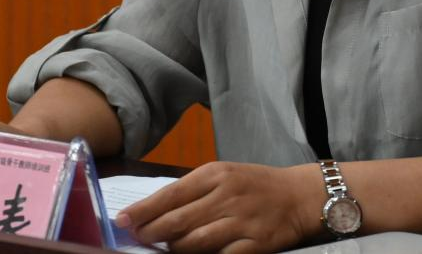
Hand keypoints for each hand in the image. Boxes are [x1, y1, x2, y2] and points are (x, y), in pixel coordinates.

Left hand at [116, 161, 319, 253]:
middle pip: (178, 220)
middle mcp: (226, 196)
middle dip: (151, 233)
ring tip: (163, 250)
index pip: (170, 194)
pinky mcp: (255, 245)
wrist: (299, 196)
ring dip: (173, 250)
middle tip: (136, 239)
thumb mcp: (224, 175)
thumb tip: (155, 213)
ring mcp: (241, 222)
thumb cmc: (255, 185)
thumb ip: (193, 191)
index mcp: (215, 174)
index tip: (122, 221)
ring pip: (194, 243)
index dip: (143, 210)